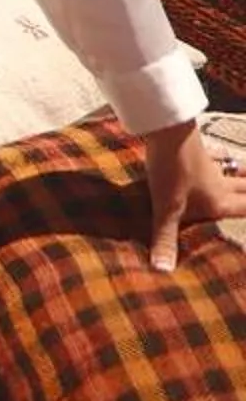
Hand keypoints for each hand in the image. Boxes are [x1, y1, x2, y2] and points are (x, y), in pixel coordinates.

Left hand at [145, 120, 242, 270]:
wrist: (167, 129)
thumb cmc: (171, 171)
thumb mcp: (167, 209)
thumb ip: (166, 239)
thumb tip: (162, 271)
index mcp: (219, 201)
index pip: (245, 209)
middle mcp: (220, 184)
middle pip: (244, 189)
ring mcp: (209, 164)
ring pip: (233, 171)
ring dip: (243, 174)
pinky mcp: (197, 148)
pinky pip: (215, 155)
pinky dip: (223, 157)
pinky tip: (222, 154)